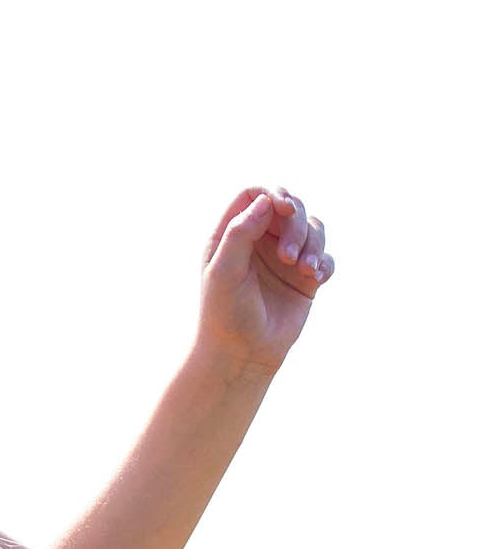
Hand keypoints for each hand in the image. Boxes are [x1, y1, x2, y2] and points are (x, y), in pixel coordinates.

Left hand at [198, 185, 332, 372]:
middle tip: (288, 256)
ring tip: (305, 270)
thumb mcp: (224, 272)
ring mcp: (284, 256)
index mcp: (232, 235)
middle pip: (289, 206)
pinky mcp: (303, 277)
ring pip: (312, 227)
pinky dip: (324, 263)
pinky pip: (325, 257)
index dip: (272, 194)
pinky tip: (316, 279)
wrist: (241, 355)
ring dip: (314, 244)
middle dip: (296, 225)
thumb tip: (264, 201)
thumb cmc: (225, 315)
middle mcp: (259, 240)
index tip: (284, 209)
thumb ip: (239, 234)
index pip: (254, 194)